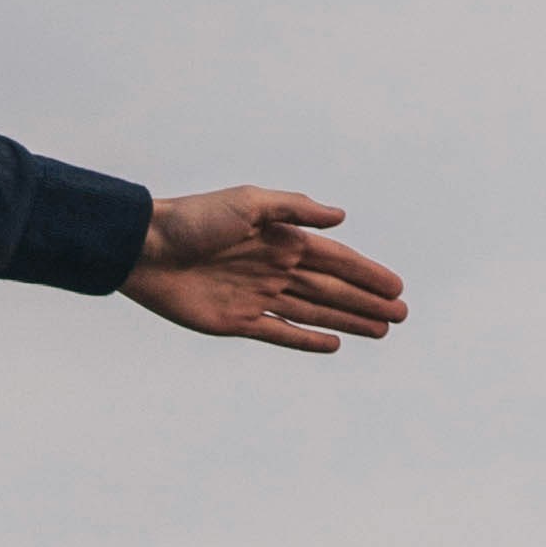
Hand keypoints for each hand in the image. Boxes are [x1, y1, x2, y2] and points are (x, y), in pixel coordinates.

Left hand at [122, 187, 404, 353]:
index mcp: (282, 240)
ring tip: (380, 330)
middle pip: (331, 290)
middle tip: (400, 315)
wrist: (145, 248)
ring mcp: (256, 296)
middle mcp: (275, 268)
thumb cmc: (194, 218)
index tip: (396, 287)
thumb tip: (341, 218)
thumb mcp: (250, 203)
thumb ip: (296, 210)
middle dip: (366, 302)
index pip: (336, 261)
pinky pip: (278, 332)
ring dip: (347, 320)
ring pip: (313, 312)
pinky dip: (305, 339)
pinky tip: (333, 344)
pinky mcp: (235, 321)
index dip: (367, 274)